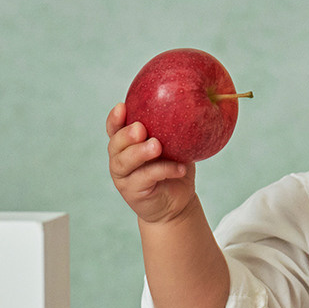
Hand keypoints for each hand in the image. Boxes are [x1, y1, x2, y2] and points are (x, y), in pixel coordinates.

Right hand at [107, 102, 196, 226]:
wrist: (177, 203)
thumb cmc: (175, 168)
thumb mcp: (175, 146)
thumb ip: (173, 130)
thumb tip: (194, 104)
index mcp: (127, 143)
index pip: (114, 128)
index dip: (115, 118)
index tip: (122, 106)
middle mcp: (120, 158)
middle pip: (115, 144)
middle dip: (126, 135)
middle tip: (140, 129)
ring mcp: (124, 177)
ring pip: (124, 162)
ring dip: (140, 152)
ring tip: (156, 146)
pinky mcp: (132, 192)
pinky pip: (145, 178)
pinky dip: (163, 170)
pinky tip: (179, 168)